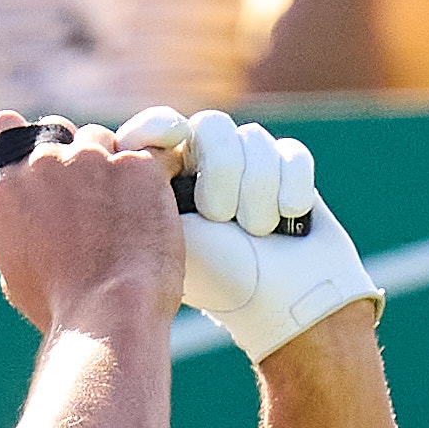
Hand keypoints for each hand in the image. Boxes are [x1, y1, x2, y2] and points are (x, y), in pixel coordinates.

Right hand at [0, 113, 187, 341]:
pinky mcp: (137, 166)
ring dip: (114, 166)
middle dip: (77, 155)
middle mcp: (45, 163)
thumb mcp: (17, 270)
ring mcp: (92, 159)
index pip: (7, 127)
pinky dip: (152, 179)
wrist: (108, 316)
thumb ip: (18, 227)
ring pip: (105, 141)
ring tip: (126, 211)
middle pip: (62, 132)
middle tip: (94, 195)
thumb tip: (27, 224)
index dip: (31, 141)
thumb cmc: (63, 308)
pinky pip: (149, 157)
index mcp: (8, 186)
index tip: (47, 156)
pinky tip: (152, 210)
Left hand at [130, 106, 372, 363]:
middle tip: (222, 218)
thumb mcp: (172, 233)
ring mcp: (249, 167)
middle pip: (212, 125)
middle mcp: (206, 167)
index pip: (155, 128)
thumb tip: (137, 142)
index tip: (173, 137)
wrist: (289, 302)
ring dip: (259, 192)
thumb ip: (150, 186)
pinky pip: (292, 154)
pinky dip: (292, 190)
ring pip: (254, 139)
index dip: (160, 124)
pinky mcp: (289, 171)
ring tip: (260, 233)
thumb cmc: (223, 278)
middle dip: (223, 173)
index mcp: (168, 180)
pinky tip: (290, 221)